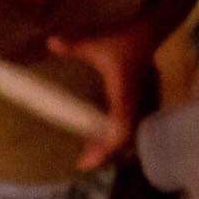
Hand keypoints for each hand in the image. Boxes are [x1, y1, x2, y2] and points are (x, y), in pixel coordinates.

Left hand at [47, 32, 141, 171]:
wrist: (147, 34)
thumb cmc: (123, 40)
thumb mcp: (97, 43)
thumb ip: (75, 46)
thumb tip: (51, 42)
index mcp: (124, 95)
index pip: (119, 130)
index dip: (104, 149)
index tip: (85, 162)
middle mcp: (134, 106)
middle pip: (123, 143)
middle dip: (103, 155)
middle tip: (82, 163)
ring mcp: (139, 107)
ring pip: (126, 138)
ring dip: (109, 148)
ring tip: (88, 156)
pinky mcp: (139, 105)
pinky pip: (128, 128)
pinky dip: (113, 137)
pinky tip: (97, 139)